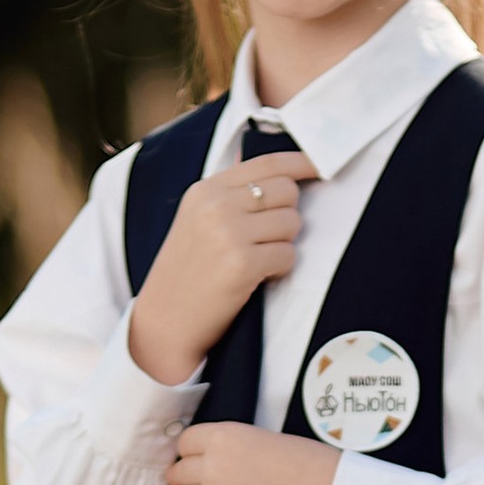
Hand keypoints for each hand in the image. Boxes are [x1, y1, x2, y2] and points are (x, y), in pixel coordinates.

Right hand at [127, 150, 319, 385]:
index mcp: (205, 190)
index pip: (266, 163)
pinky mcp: (242, 264)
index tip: (319, 166)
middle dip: (288, 214)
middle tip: (267, 238)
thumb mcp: (197, 220)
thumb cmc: (186, 274)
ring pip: (292, 222)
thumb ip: (231, 194)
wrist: (164, 322)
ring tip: (257, 259)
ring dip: (284, 243)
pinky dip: (280, 268)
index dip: (300, 162)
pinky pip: (289, 254)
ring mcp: (228, 234)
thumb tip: (278, 172)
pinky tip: (257, 277)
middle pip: (286, 190)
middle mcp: (216, 205)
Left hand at [167, 422, 340, 484]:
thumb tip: (210, 459)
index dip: (192, 452)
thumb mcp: (265, 438)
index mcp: (224, 437)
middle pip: (178, 473)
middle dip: (189, 478)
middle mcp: (213, 467)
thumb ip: (231, 447)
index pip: (184, 442)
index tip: (199, 460)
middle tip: (207, 484)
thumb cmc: (310, 465)